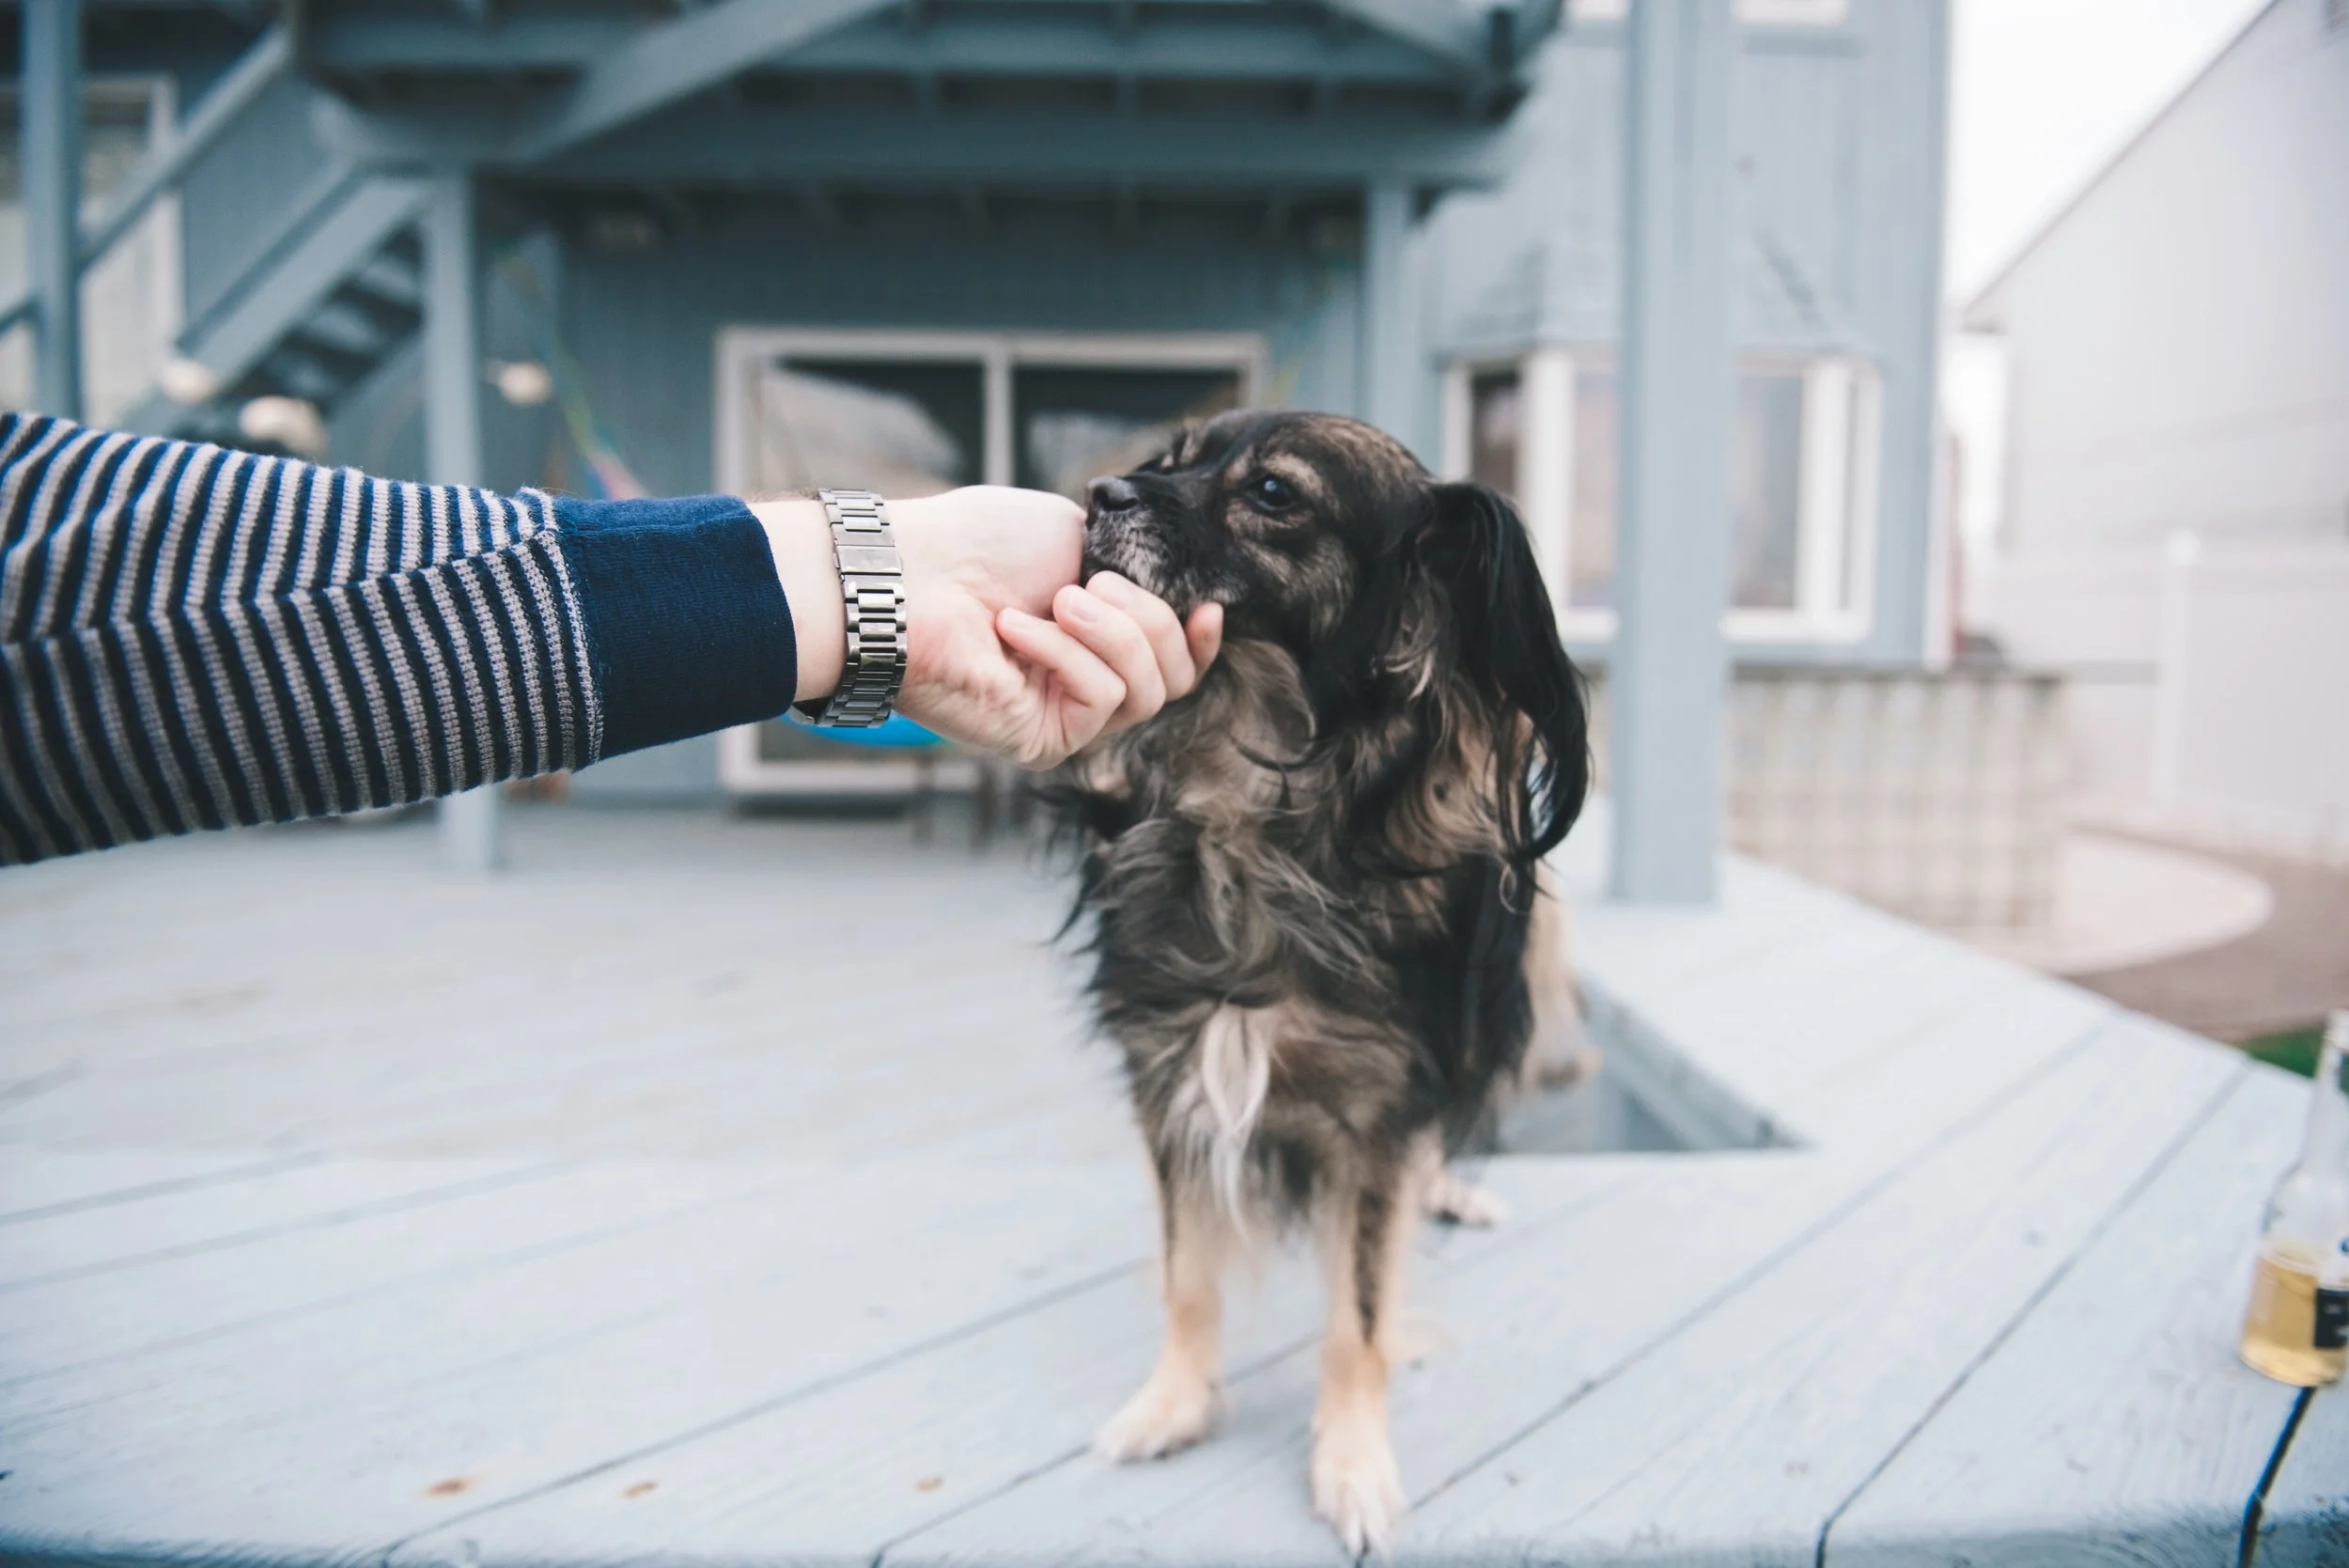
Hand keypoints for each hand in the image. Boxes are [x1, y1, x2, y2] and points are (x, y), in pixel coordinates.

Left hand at [753, 488, 1222, 768]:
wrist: (909, 574)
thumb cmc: (977, 544)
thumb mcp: (1077, 537)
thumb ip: (1132, 570)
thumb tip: (1181, 603)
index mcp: (1094, 633)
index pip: (1174, 660)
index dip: (1200, 641)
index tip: (1205, 607)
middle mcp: (1082, 679)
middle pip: (1173, 676)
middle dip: (1148, 620)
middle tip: (1092, 584)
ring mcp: (1064, 713)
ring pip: (1146, 692)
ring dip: (1112, 634)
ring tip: (1058, 601)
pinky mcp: (1044, 740)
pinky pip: (1100, 701)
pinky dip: (1065, 655)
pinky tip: (1014, 631)